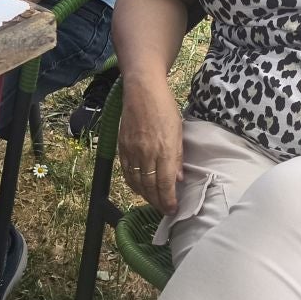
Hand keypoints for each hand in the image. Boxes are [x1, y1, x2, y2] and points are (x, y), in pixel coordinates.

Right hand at [119, 78, 184, 214]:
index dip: (168, 201)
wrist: (142, 89)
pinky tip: (138, 188)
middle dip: (157, 202)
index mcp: (165, 150)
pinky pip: (125, 171)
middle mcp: (147, 153)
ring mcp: (132, 150)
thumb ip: (177, 157)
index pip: (165, 184)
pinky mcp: (121, 146)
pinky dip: (132, 183)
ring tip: (152, 201)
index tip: (172, 210)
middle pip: (150, 187)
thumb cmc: (165, 107)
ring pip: (136, 182)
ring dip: (145, 195)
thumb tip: (177, 179)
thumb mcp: (178, 131)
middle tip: (163, 209)